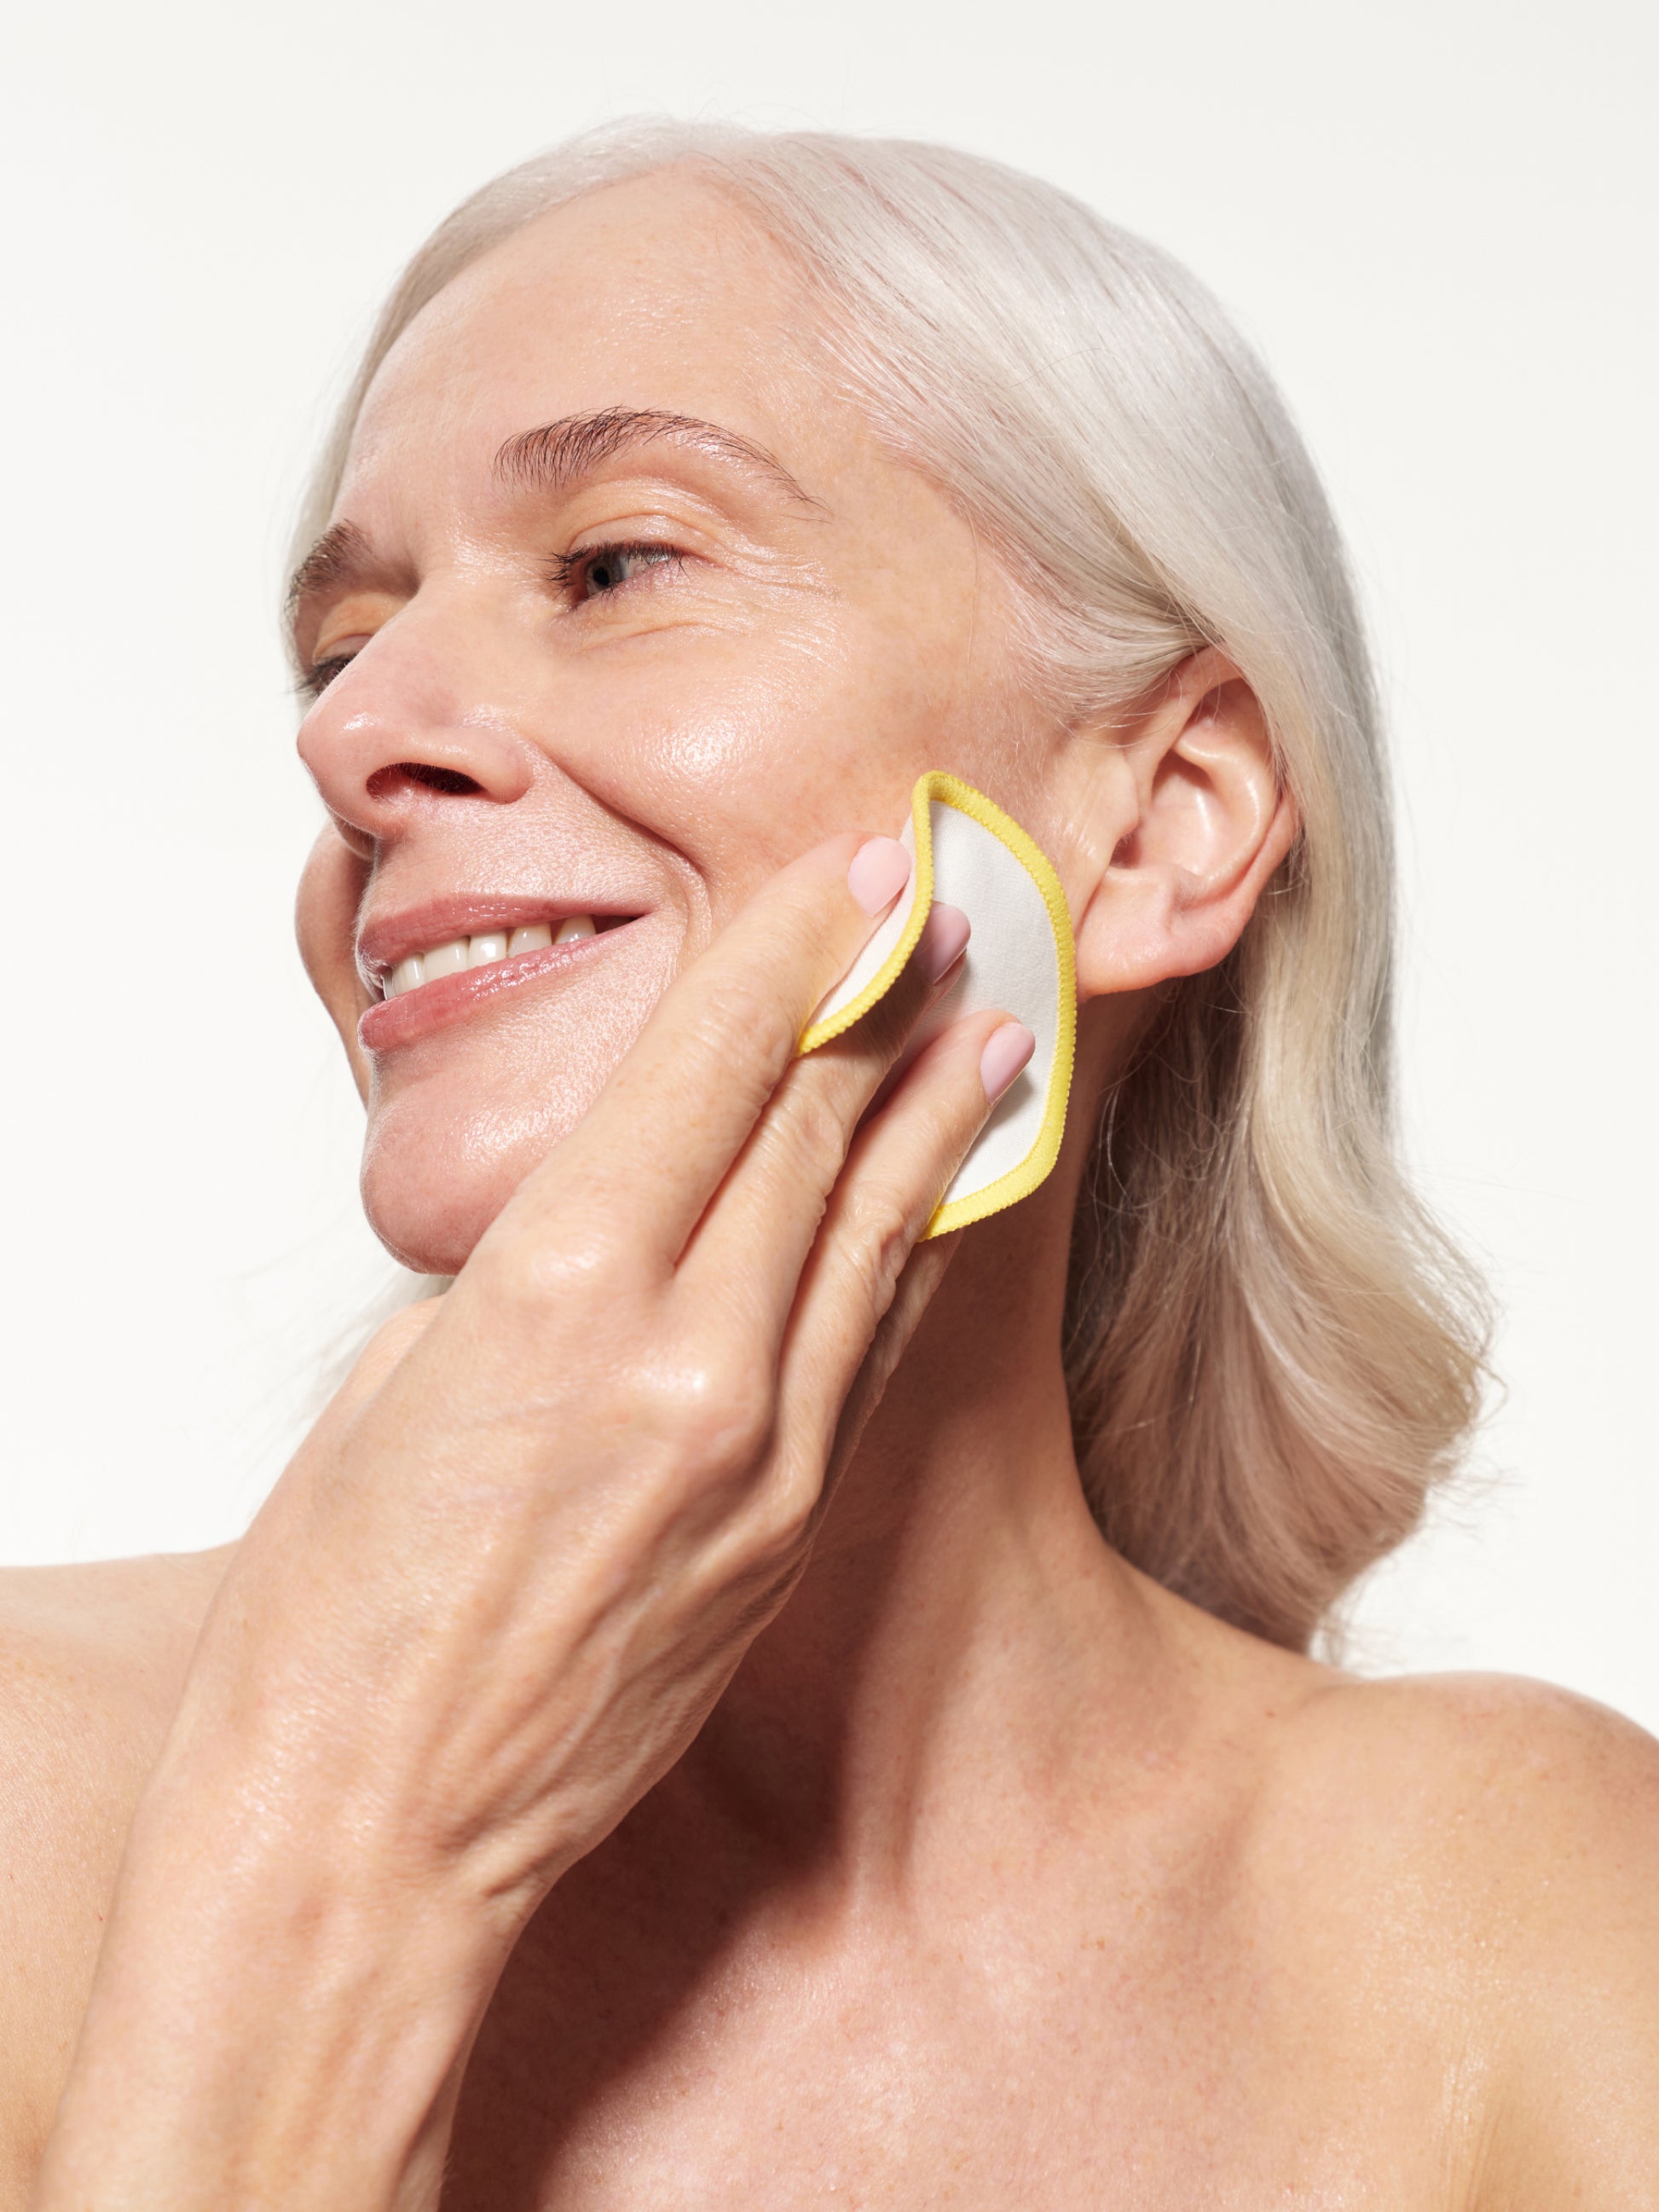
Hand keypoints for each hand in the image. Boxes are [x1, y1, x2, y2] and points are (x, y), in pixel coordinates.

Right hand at [32, 832, 1031, 2209]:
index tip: (867, 857)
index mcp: (558, 1291)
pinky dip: (912, 1243)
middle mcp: (687, 1357)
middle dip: (885, 990)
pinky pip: (867, 1346)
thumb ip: (534, 1278)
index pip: (715, 1064)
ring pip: (875, 1229)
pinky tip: (948, 1180)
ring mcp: (760, 1452)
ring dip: (940, 1104)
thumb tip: (619, 1216)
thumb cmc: (329, 1608)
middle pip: (816, 1126)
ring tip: (999, 1007)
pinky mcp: (787, 1529)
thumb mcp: (403, 1381)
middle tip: (953, 890)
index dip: (801, 942)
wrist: (367, 1836)